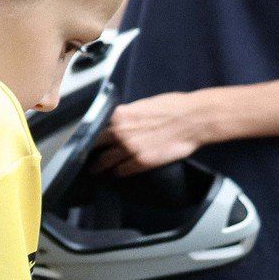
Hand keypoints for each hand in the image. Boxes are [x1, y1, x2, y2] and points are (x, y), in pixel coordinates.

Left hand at [93, 92, 209, 175]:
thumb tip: (119, 120)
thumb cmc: (173, 107)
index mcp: (119, 115)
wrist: (194, 119)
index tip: (84, 139)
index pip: (94, 126)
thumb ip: (127, 114)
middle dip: (89, 152)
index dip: (88, 134)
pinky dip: (117, 173)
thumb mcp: (143, 105)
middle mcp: (120, 132)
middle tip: (85, 157)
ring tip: (95, 170)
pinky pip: (123, 171)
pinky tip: (115, 174)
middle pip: (95, 145)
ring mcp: (130, 149)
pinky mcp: (142, 162)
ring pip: (105, 161)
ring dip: (99, 167)